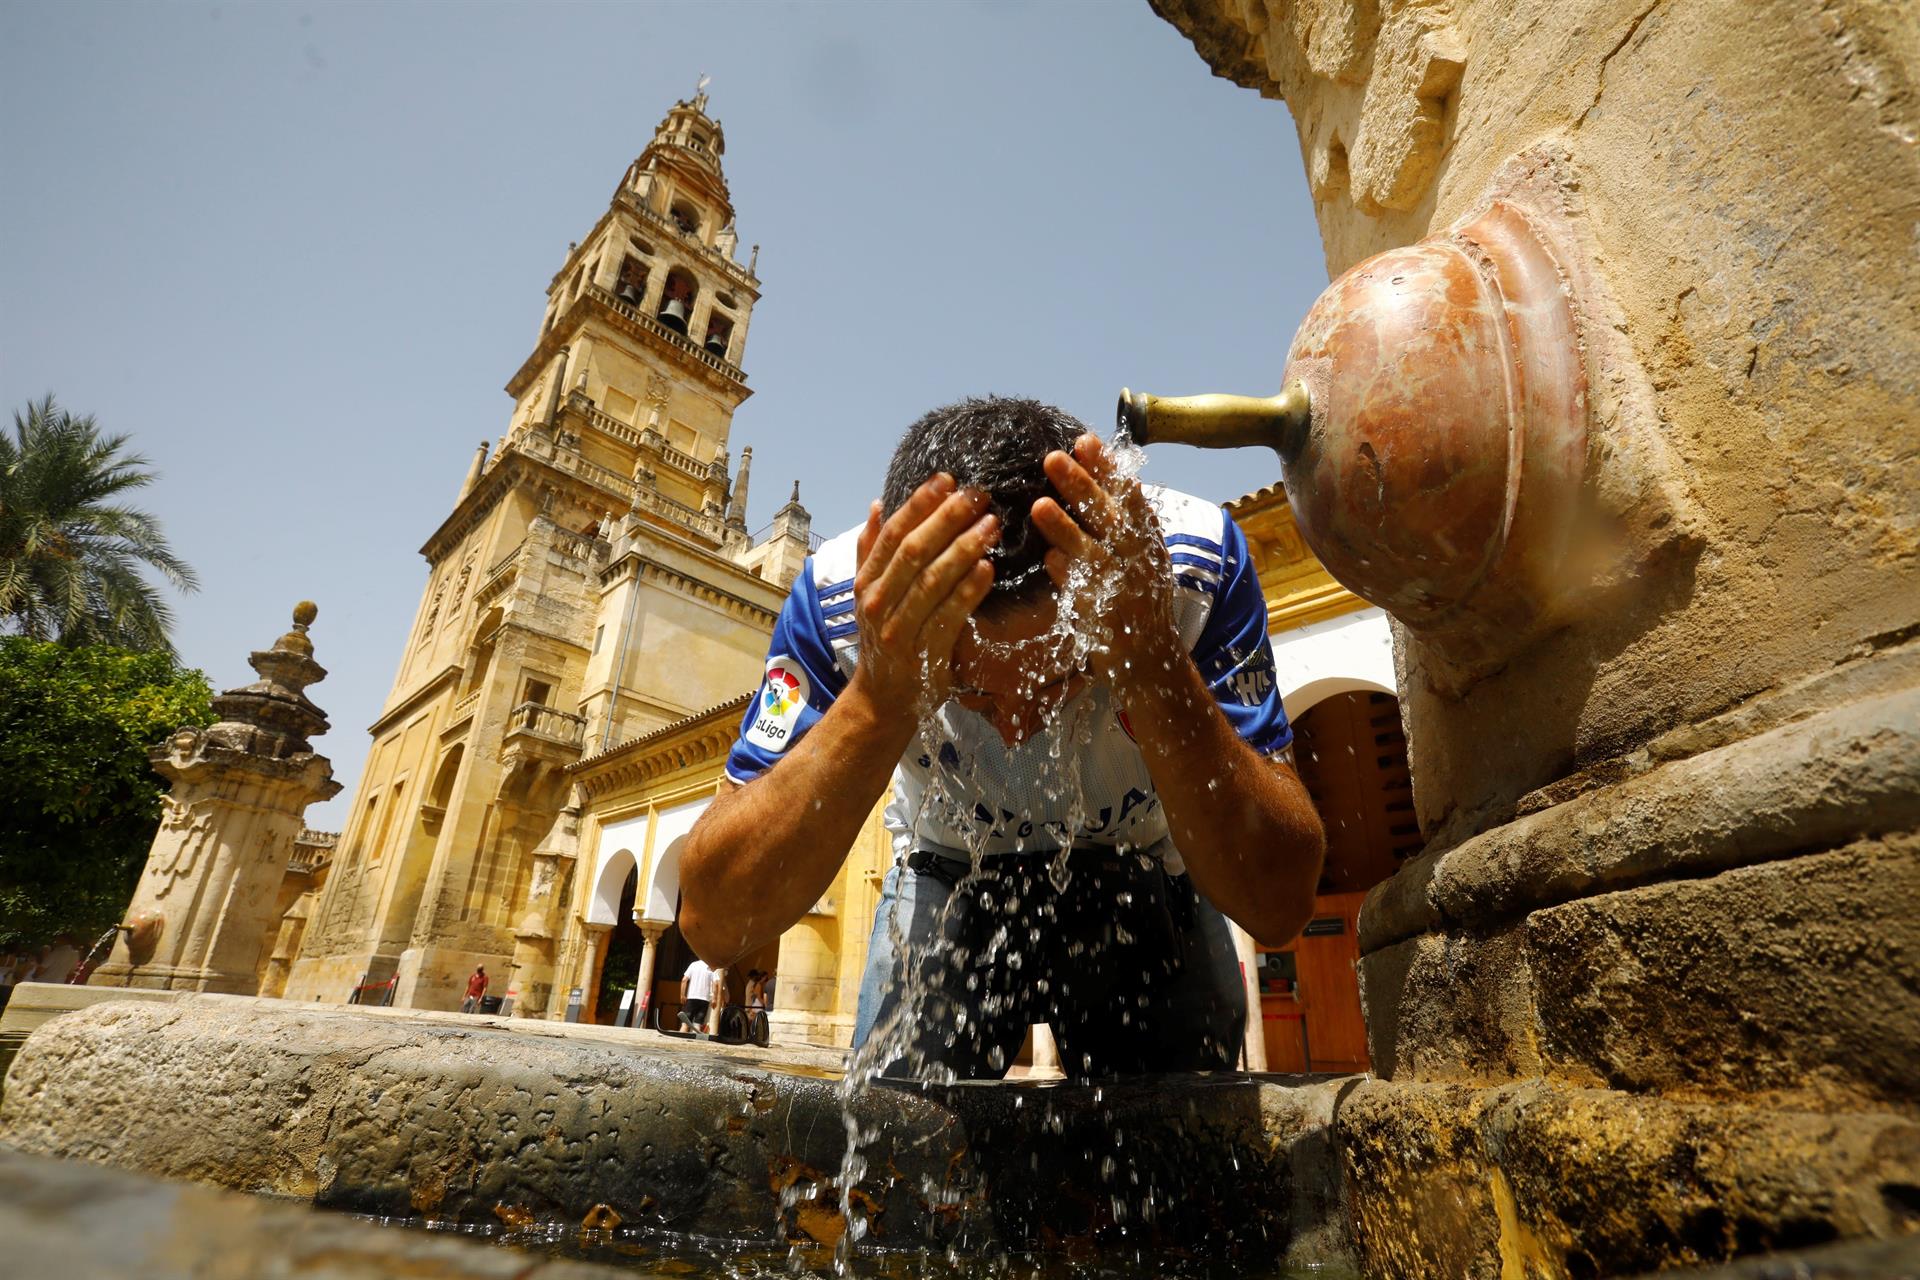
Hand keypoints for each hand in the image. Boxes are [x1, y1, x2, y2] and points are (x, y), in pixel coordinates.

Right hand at [849, 473, 999, 717]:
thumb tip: (878, 504)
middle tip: (978, 495)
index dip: (920, 504)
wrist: (881, 699)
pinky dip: (969, 591)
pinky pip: (950, 616)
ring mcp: (900, 628)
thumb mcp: (869, 593)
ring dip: (964, 548)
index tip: (947, 479)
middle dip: (947, 519)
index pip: (893, 534)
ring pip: (933, 580)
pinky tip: (989, 568)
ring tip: (991, 524)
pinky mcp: (926, 652)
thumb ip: (871, 549)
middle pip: (914, 551)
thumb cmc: (884, 639)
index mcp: (867, 582)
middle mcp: (880, 602)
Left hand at [1031, 435, 1181, 697]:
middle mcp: (1140, 560)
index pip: (1128, 494)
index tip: (1085, 440)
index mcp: (1147, 539)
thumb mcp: (1139, 554)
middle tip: (1052, 457)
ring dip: (1066, 528)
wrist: (1150, 658)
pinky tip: (1050, 558)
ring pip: (1094, 552)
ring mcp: (1125, 588)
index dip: (1107, 467)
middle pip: (1109, 516)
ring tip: (1040, 505)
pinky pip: (1084, 590)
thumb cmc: (1137, 598)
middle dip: (1082, 485)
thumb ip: (1119, 520)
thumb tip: (1095, 472)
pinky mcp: (1107, 616)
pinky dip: (1068, 574)